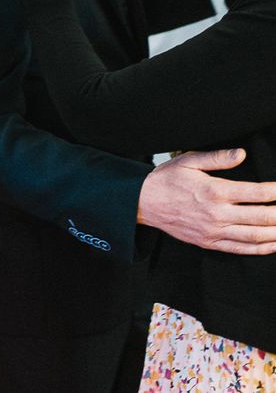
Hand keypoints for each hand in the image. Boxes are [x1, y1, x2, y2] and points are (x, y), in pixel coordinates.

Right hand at [138, 149, 275, 253]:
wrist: (142, 202)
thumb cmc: (165, 179)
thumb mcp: (188, 161)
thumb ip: (218, 158)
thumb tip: (242, 154)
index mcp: (215, 191)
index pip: (257, 193)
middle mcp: (217, 213)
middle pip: (262, 217)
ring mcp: (214, 231)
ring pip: (255, 235)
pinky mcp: (209, 242)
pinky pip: (241, 249)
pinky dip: (261, 248)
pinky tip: (274, 244)